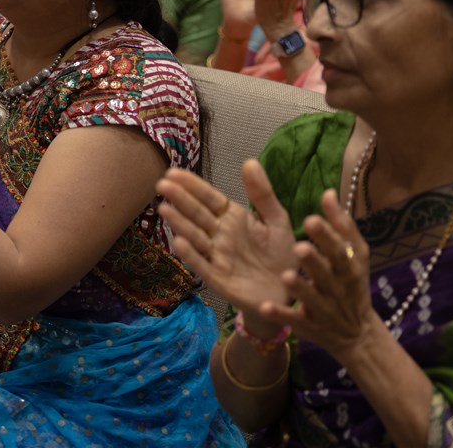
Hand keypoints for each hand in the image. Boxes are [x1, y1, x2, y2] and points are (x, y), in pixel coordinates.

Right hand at [156, 160, 298, 330]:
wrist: (290, 291)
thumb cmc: (283, 254)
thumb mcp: (278, 220)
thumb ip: (262, 194)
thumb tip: (249, 161)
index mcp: (233, 217)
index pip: (209, 198)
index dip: (192, 185)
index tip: (173, 171)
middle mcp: (219, 234)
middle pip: (197, 214)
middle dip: (180, 199)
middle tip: (162, 184)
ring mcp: (216, 256)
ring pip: (194, 236)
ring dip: (179, 223)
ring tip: (164, 208)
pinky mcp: (218, 279)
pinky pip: (202, 265)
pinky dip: (191, 254)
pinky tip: (178, 242)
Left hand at [255, 189, 379, 360]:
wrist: (356, 334)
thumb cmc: (351, 283)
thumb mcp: (354, 255)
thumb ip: (340, 224)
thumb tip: (327, 192)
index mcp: (349, 267)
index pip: (340, 251)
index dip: (327, 237)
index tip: (311, 219)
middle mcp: (338, 288)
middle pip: (326, 274)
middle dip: (314, 261)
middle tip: (298, 246)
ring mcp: (323, 309)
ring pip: (311, 298)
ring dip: (299, 288)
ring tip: (286, 275)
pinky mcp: (308, 326)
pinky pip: (293, 319)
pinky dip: (281, 314)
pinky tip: (265, 306)